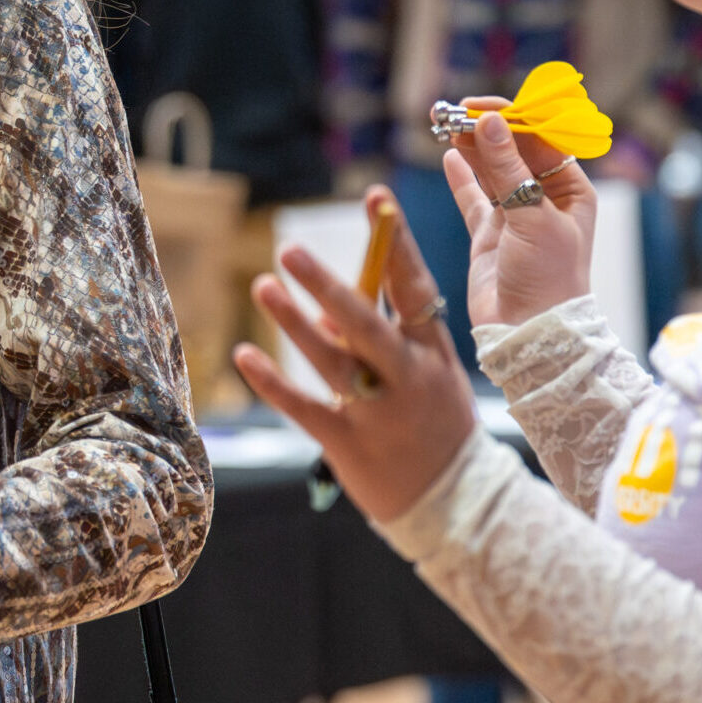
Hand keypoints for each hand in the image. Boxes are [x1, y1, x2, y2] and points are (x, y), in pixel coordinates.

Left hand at [232, 188, 478, 523]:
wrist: (459, 505)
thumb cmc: (435, 424)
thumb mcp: (426, 374)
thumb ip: (381, 335)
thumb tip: (326, 305)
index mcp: (433, 351)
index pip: (414, 285)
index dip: (396, 241)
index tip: (376, 198)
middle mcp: (408, 376)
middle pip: (367, 323)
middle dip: (330, 285)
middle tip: (292, 250)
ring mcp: (380, 412)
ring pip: (333, 362)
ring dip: (295, 324)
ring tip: (262, 287)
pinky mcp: (350, 445)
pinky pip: (306, 408)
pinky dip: (273, 384)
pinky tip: (243, 356)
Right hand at [445, 107, 595, 328]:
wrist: (530, 333)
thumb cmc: (548, 277)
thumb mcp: (532, 218)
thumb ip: (507, 170)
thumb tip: (489, 121)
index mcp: (571, 190)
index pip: (542, 140)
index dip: (512, 118)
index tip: (480, 106)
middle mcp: (544, 198)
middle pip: (512, 151)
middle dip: (486, 129)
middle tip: (454, 112)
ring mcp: (515, 216)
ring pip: (490, 170)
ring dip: (471, 147)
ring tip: (445, 125)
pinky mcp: (488, 234)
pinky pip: (472, 197)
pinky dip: (461, 176)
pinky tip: (450, 155)